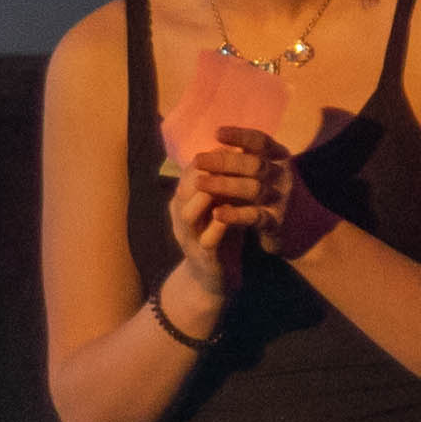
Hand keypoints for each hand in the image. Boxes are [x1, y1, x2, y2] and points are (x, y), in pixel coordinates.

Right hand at [165, 134, 270, 285]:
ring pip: (189, 213)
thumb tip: (239, 148)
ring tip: (221, 184)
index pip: (190, 173)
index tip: (229, 144)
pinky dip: (218, 226)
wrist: (213, 278)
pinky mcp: (203, 256)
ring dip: (205, 197)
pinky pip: (207, 239)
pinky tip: (231, 217)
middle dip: (204, 173)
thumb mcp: (218, 204)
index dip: (208, 158)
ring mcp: (189, 237)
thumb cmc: (217, 234)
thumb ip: (223, 182)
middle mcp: (181, 217)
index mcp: (183, 201)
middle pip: (185, 189)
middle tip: (227, 158)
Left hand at [188, 125, 336, 264]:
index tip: (217, 133)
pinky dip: (235, 214)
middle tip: (197, 160)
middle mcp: (282, 175)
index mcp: (279, 158)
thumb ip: (244, 160)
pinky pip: (255, 217)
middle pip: (254, 164)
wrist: (301, 227)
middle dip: (224, 161)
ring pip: (253, 189)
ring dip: (224, 185)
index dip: (240, 136)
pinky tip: (217, 213)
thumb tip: (211, 147)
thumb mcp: (264, 172)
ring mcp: (281, 199)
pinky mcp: (276, 222)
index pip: (261, 141)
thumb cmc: (272, 193)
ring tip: (198, 183)